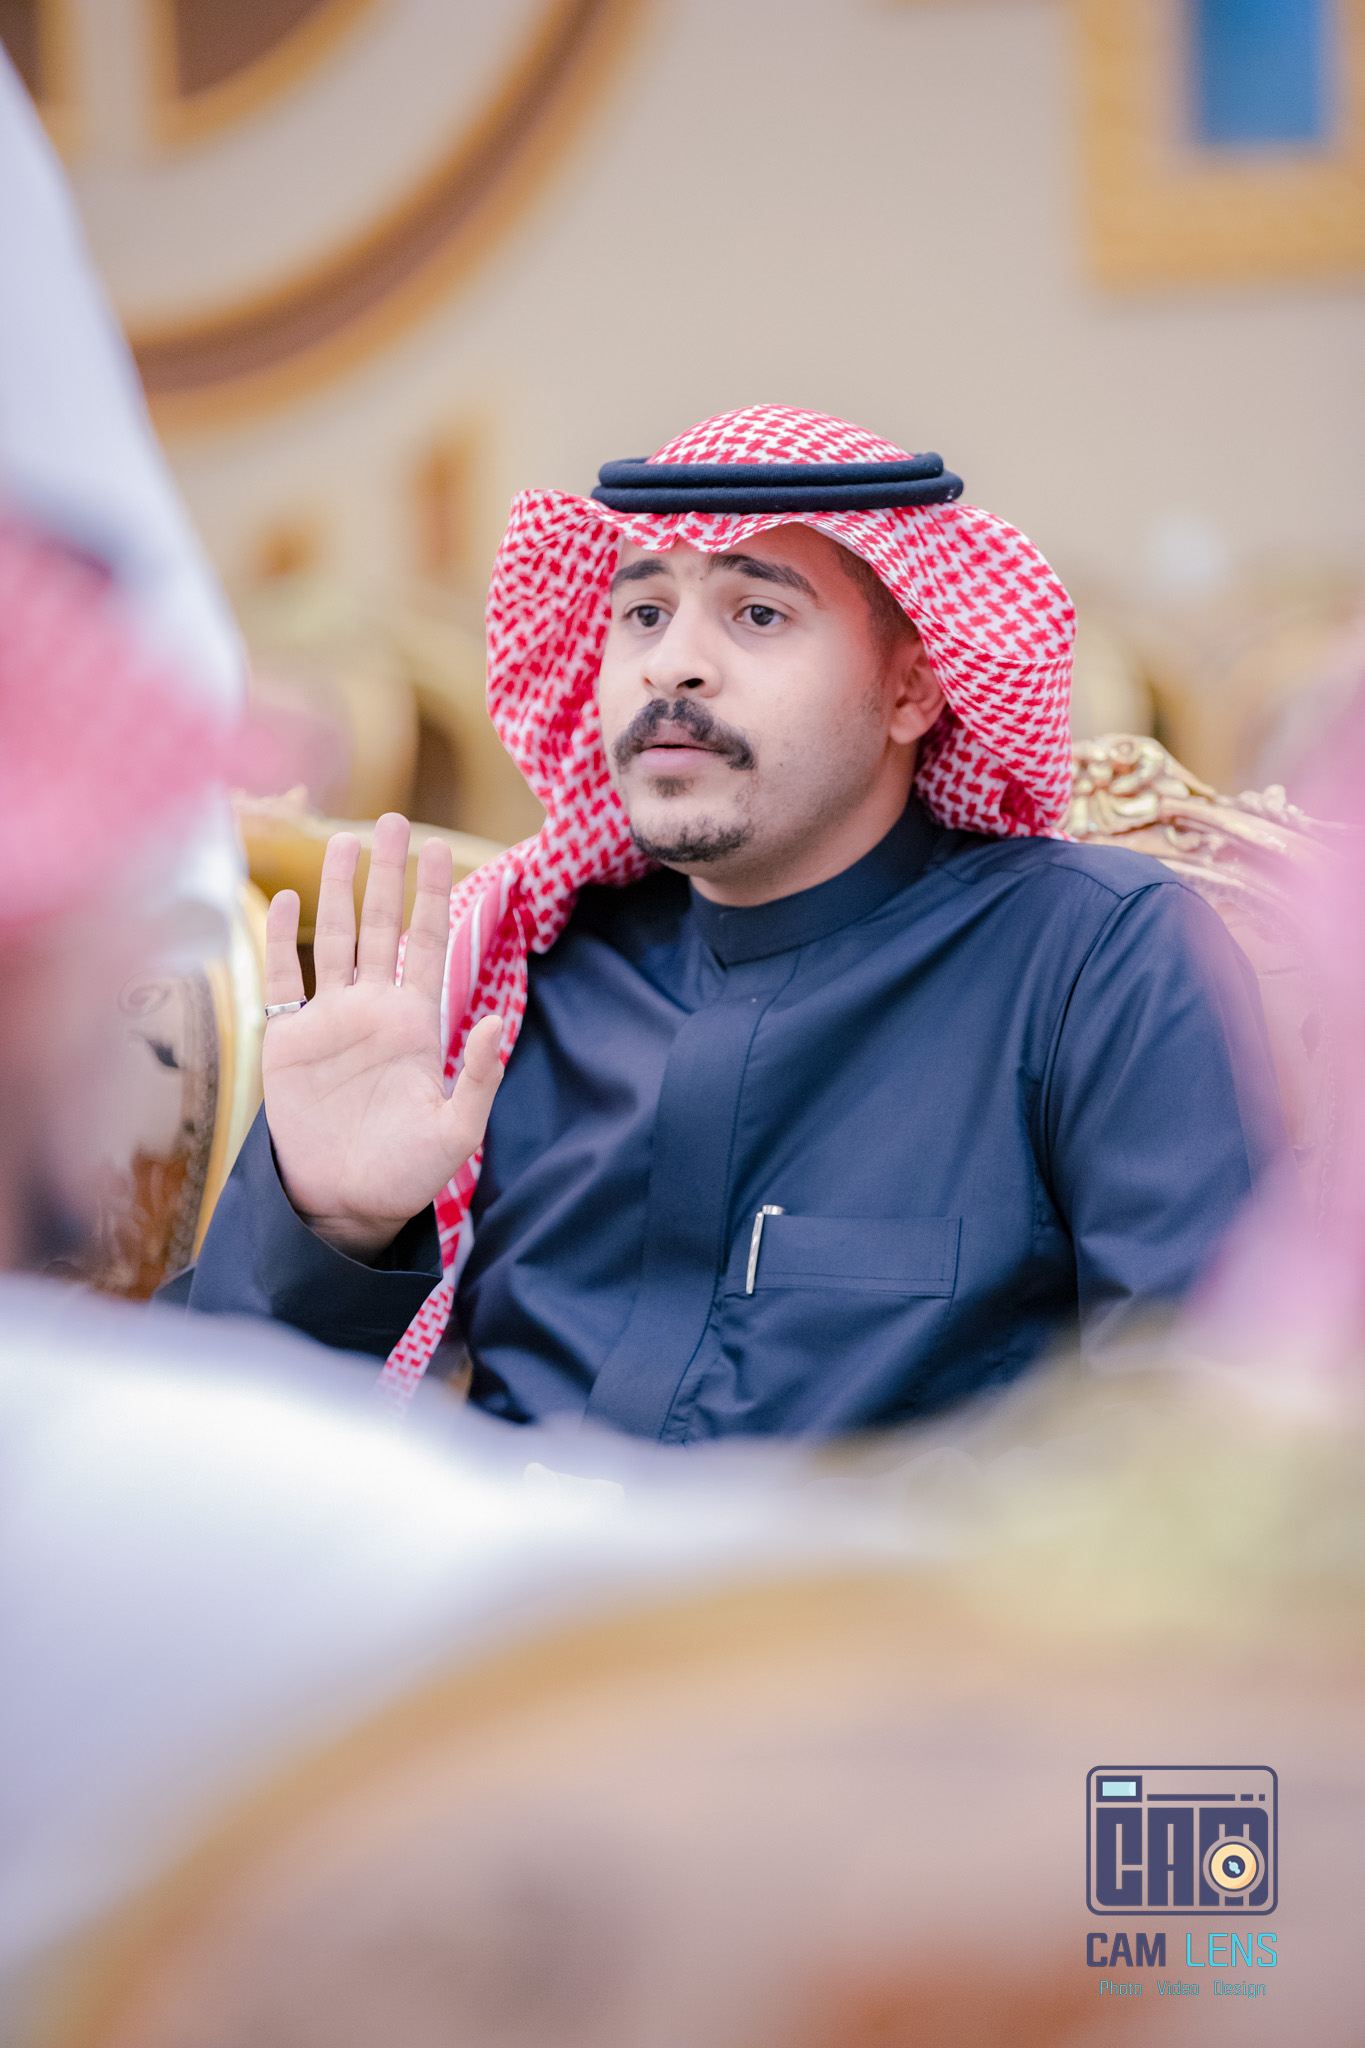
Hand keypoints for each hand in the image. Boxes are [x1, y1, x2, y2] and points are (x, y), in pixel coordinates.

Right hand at [261, 813, 502, 1259]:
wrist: (346, 1203)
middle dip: (387, 874)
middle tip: (392, 818)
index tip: (439, 848)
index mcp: (417, 1024)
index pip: (428, 944)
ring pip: (335, 939)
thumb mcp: (456, 1132)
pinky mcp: (289, 1039)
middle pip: (381, 925)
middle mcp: (374, 1010)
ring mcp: (330, 1020)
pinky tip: (287, 899)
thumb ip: (477, 1077)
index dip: (431, 896)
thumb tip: (495, 1021)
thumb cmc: (407, 1173)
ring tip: (345, 841)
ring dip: (338, 890)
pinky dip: (283, 939)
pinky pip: (284, 978)